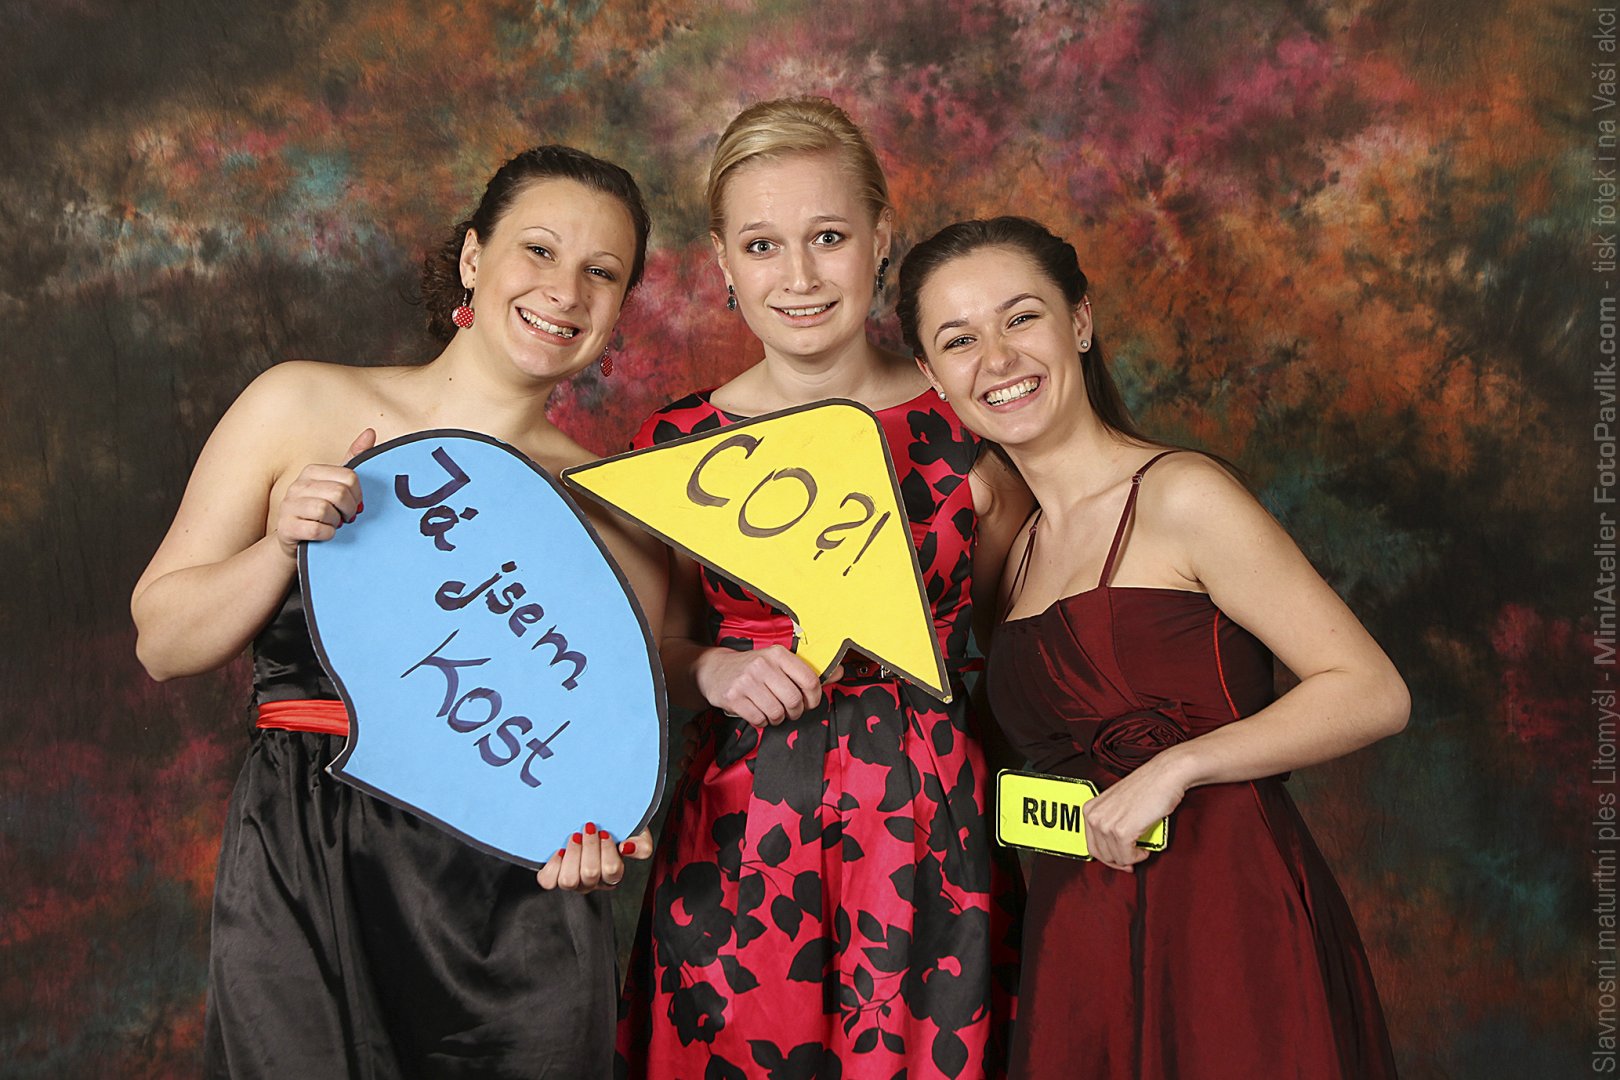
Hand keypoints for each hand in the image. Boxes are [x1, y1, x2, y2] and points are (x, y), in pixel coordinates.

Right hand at [272, 429, 375, 557]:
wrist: (295, 538)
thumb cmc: (320, 509)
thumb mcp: (336, 483)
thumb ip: (354, 459)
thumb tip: (370, 432)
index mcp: (312, 471)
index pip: (350, 477)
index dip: (358, 495)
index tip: (354, 503)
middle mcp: (297, 485)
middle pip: (340, 493)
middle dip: (349, 510)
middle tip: (346, 517)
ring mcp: (288, 506)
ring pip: (326, 511)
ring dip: (336, 522)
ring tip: (333, 524)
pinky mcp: (286, 526)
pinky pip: (316, 529)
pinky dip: (327, 534)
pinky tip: (324, 533)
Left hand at [535, 824, 652, 892]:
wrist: (587, 815)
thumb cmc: (611, 825)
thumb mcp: (633, 831)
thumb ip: (641, 843)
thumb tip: (626, 848)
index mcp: (612, 873)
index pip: (612, 872)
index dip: (608, 852)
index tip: (605, 832)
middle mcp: (592, 881)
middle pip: (590, 874)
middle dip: (589, 847)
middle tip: (589, 828)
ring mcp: (572, 880)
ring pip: (569, 881)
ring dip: (572, 855)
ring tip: (575, 836)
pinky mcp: (553, 876)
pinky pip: (548, 881)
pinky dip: (553, 865)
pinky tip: (560, 850)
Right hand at [693, 645, 842, 727]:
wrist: (714, 669)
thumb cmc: (753, 668)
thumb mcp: (779, 663)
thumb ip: (807, 670)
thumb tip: (840, 673)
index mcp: (778, 654)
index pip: (809, 680)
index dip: (814, 698)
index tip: (809, 703)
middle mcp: (762, 665)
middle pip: (794, 700)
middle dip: (795, 712)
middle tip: (790, 711)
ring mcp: (746, 681)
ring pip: (776, 713)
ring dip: (777, 718)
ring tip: (771, 710)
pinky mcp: (733, 697)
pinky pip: (759, 720)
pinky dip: (762, 722)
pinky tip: (757, 712)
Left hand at [1082, 755, 1188, 872]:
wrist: (1165, 775)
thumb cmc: (1148, 787)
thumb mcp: (1118, 804)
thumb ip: (1111, 822)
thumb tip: (1113, 847)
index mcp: (1090, 809)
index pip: (1092, 845)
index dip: (1108, 857)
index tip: (1119, 859)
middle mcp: (1094, 816)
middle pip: (1101, 854)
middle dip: (1118, 861)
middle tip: (1132, 860)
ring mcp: (1106, 824)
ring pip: (1115, 858)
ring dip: (1131, 858)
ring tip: (1142, 848)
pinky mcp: (1122, 832)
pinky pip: (1127, 857)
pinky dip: (1138, 857)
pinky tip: (1145, 848)